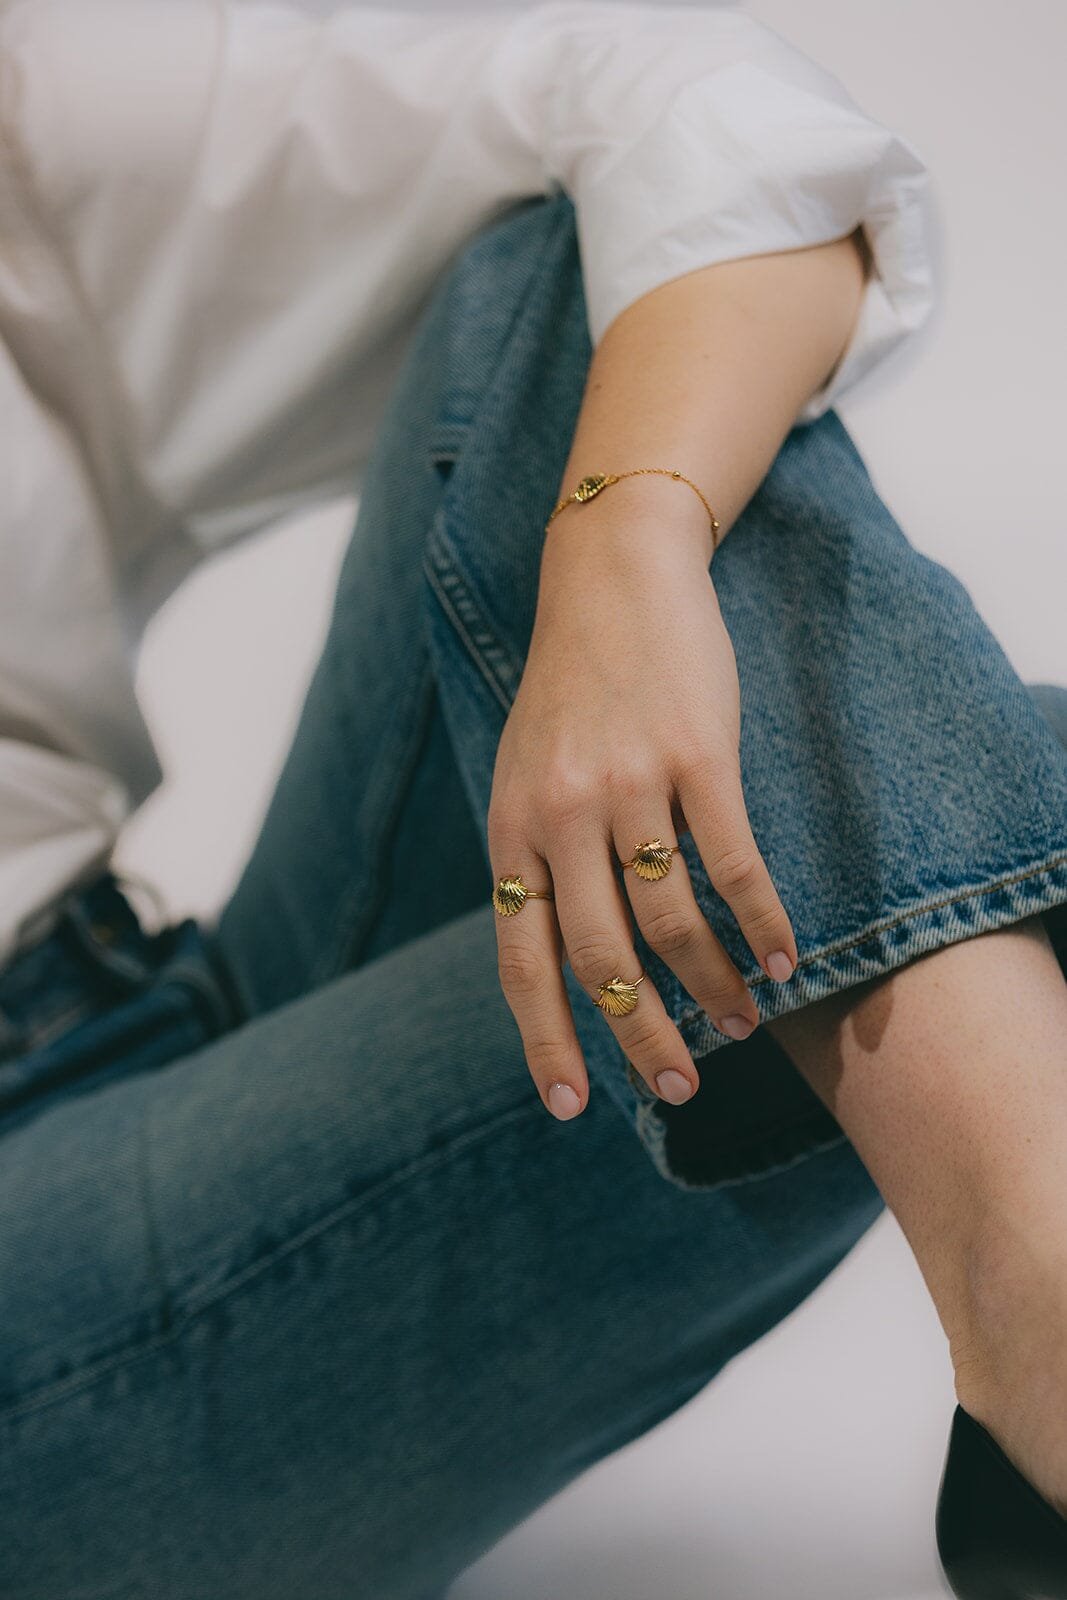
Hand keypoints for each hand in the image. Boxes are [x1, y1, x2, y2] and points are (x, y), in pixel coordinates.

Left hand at [486, 497, 797, 1119]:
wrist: (611, 576)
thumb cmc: (572, 689)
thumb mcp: (525, 773)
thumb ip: (536, 858)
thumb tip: (565, 957)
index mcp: (513, 829)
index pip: (522, 960)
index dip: (546, 1039)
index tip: (570, 1106)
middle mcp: (561, 814)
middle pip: (601, 958)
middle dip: (639, 1035)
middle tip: (677, 1087)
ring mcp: (629, 784)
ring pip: (670, 919)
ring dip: (711, 985)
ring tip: (741, 1023)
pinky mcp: (695, 754)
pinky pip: (733, 862)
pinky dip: (760, 921)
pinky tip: (783, 959)